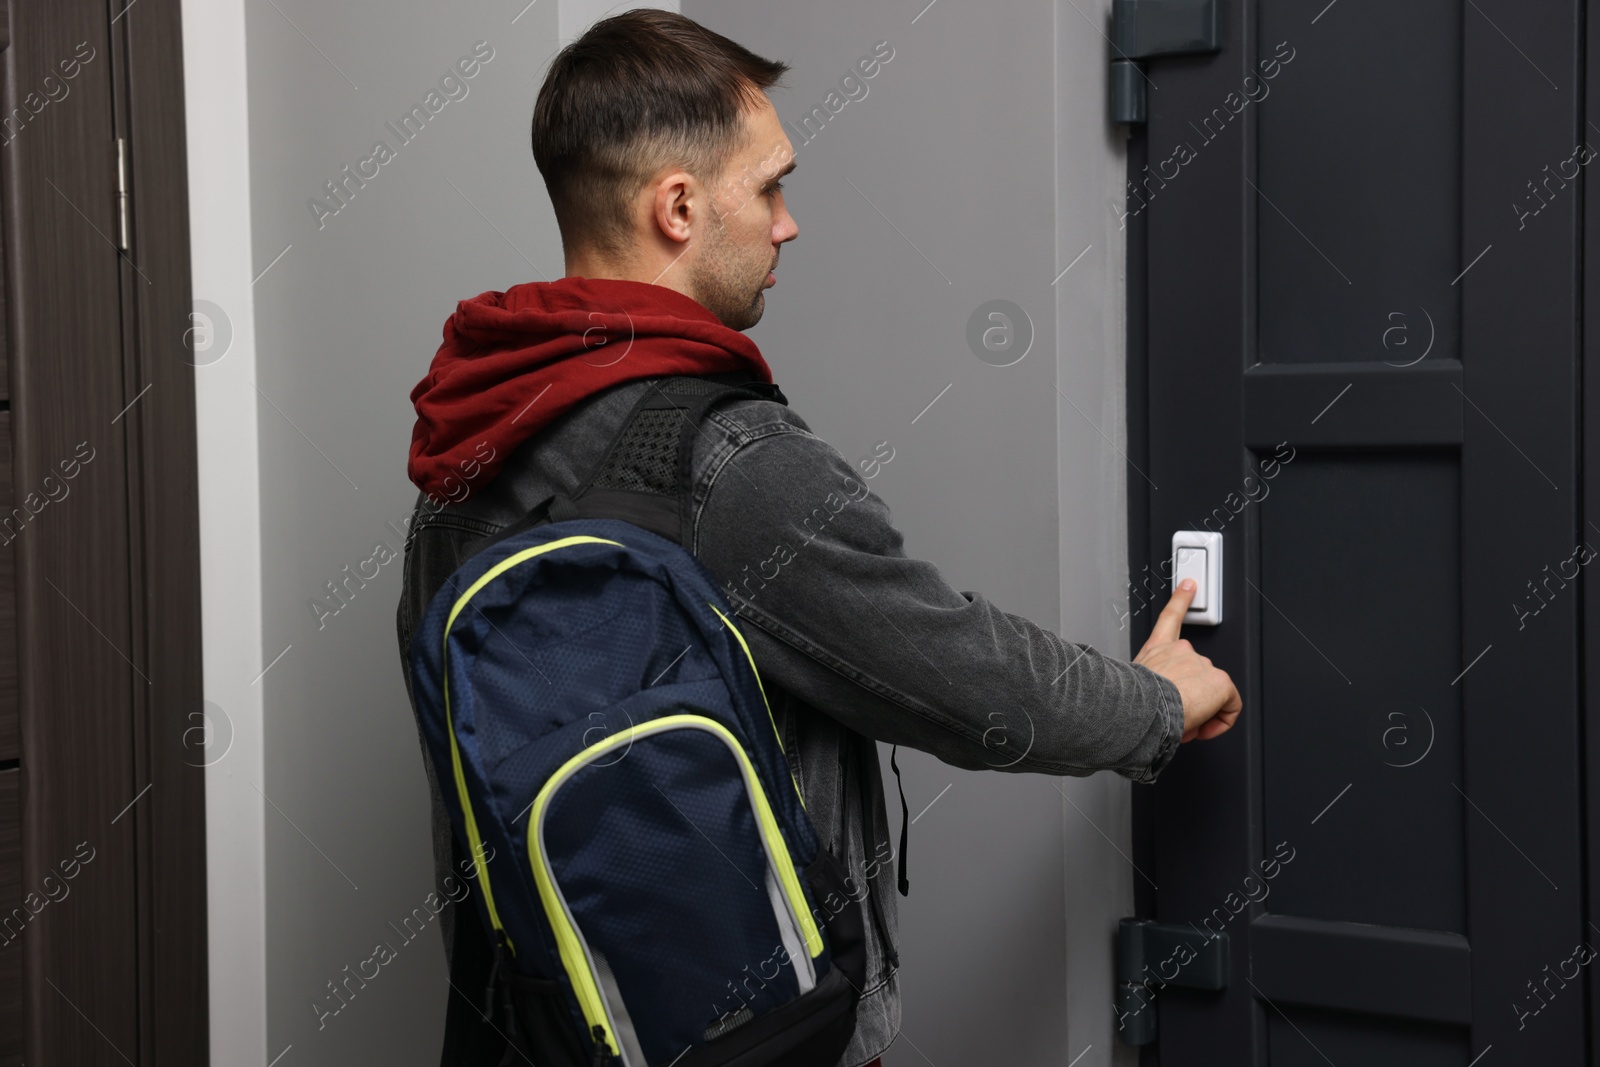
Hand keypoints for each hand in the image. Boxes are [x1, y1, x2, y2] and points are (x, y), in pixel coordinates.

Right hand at [1133, 579, 1241, 741]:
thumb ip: (1146, 685)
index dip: (1180, 599)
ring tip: (1182, 722)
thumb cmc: (1130, 704)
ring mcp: (1202, 664)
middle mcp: (1180, 651)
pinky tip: (1205, 727)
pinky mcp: (1220, 682)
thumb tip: (1153, 704)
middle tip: (1175, 715)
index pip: (1169, 619)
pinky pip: (1231, 706)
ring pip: (1210, 693)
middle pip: (1196, 675)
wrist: (1140, 709)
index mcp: (1156, 650)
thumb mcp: (1129, 686)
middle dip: (1189, 698)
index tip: (1189, 584)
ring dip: (1199, 712)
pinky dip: (1221, 721)